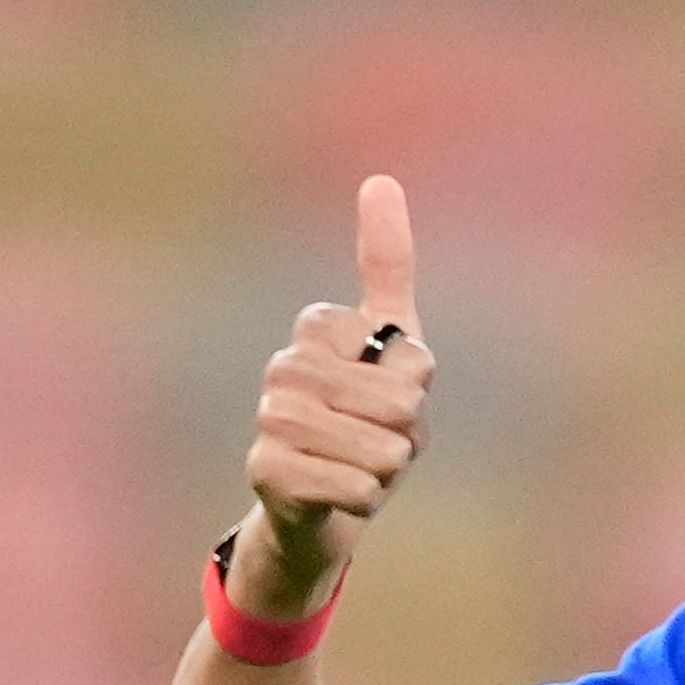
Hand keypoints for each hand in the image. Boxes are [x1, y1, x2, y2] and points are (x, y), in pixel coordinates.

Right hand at [233, 174, 429, 619]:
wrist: (322, 505)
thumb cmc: (365, 419)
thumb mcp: (395, 343)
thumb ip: (387, 264)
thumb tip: (379, 179)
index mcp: (318, 327)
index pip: (415, 361)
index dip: (418, 389)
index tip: (387, 393)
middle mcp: (286, 365)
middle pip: (402, 404)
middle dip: (405, 435)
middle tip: (376, 441)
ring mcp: (272, 416)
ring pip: (380, 447)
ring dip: (385, 469)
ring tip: (358, 467)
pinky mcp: (266, 470)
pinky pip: (355, 486)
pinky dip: (364, 499)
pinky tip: (339, 495)